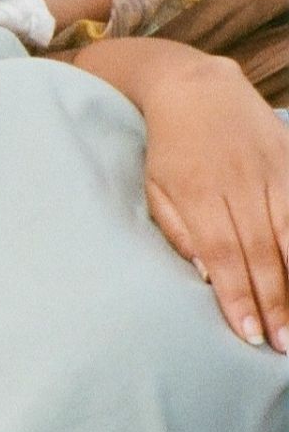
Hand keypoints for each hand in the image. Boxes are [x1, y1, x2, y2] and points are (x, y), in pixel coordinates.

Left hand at [139, 55, 288, 352]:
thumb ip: (177, 230)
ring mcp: (272, 172)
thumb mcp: (155, 187)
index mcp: (199, 195)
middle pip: (263, 253)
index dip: (238, 297)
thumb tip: (204, 273)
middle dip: (276, 303)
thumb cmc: (170, 149)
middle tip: (282, 344)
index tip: (248, 335)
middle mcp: (241, 185)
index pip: (224, 256)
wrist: (196, 87)